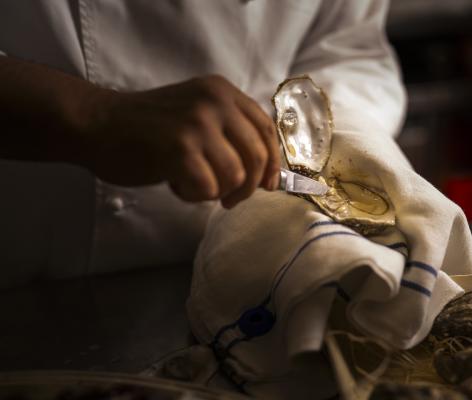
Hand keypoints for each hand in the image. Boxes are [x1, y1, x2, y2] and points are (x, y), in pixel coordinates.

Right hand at [83, 75, 280, 207]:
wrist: (97, 124)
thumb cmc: (147, 128)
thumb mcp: (196, 115)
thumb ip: (229, 134)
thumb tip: (265, 175)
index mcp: (222, 92)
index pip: (266, 129)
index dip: (274, 162)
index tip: (269, 185)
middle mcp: (215, 102)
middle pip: (257, 156)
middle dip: (248, 187)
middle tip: (229, 200)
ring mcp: (198, 123)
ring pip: (236, 177)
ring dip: (216, 191)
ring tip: (191, 183)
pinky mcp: (180, 148)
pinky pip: (209, 189)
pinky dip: (194, 195)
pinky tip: (174, 183)